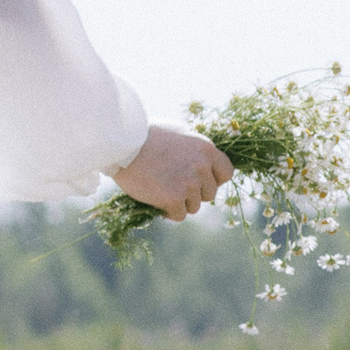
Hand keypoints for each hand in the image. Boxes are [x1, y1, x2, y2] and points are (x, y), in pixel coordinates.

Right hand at [110, 122, 232, 218]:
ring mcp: (189, 184)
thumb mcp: (178, 133)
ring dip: (180, 203)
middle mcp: (202, 167)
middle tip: (174, 187)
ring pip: (194, 206)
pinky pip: (179, 215)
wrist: (122, 144)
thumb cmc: (145, 135)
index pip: (227, 173)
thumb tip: (202, 161)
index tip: (200, 182)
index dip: (214, 180)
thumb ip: (194, 148)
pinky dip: (168, 212)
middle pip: (209, 194)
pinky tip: (157, 201)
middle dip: (194, 193)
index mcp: (206, 149)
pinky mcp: (174, 198)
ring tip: (162, 191)